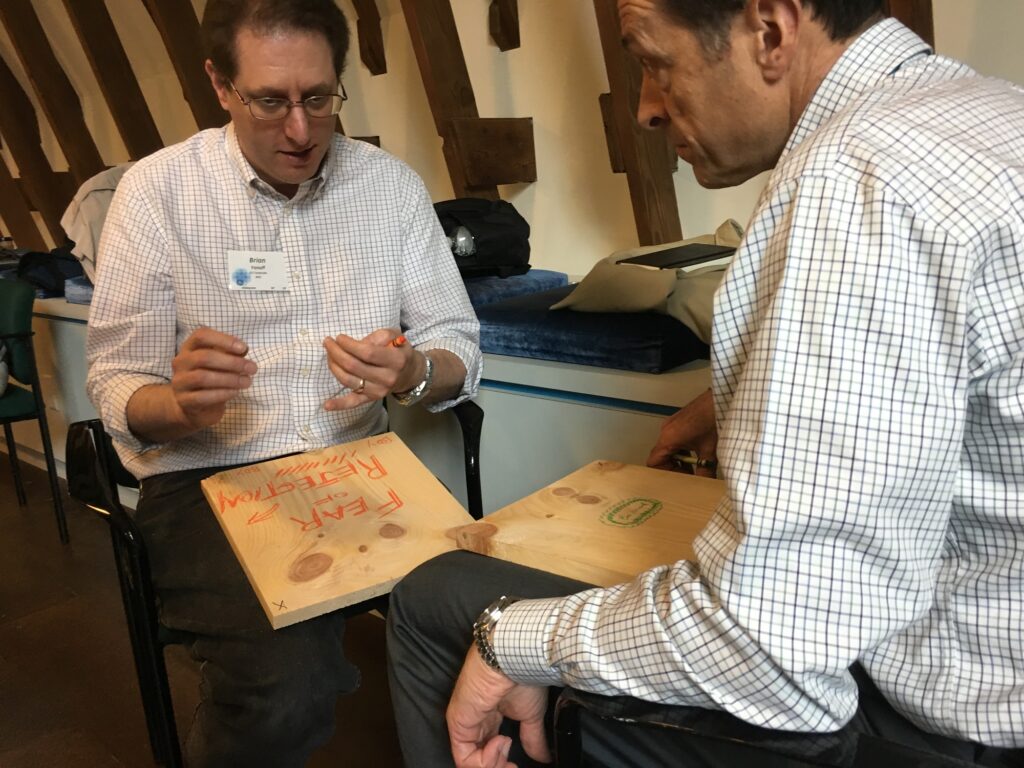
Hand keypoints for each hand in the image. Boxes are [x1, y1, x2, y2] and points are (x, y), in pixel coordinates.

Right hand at [169, 327, 256, 430]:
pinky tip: (235, 392)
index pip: (201, 336)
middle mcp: (181, 362)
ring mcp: (179, 382)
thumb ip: (230, 353)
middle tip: (252, 368)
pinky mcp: (184, 400)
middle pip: (204, 357)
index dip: (223, 340)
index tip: (244, 349)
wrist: (194, 405)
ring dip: (229, 379)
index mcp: (189, 347)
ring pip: (203, 377)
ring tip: (247, 381)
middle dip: (232, 362)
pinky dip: (222, 393)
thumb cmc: (211, 376)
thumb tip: (243, 349)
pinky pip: (202, 396)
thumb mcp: (221, 362)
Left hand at [322, 329, 418, 410]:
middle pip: (354, 366)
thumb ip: (378, 336)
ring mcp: (378, 391)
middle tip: (328, 342)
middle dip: (336, 352)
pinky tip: (327, 405)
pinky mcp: (371, 399)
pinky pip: (353, 402)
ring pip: (349, 380)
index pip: (367, 352)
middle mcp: (388, 378)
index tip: (339, 337)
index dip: (349, 345)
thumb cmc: (399, 351)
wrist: (410, 373)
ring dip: (333, 366)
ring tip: (328, 354)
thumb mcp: (395, 336)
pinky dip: (339, 404)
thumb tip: (356, 343)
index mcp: (396, 360)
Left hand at [447, 649, 551, 767]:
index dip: (502, 760)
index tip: (517, 763)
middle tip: (512, 764)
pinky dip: (484, 762)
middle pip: (480, 758)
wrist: (513, 660)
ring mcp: (465, 723)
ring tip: (507, 745)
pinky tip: (501, 742)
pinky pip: (464, 758)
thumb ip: (533, 738)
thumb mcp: (531, 715)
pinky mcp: (458, 724)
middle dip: (498, 767)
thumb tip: (544, 757)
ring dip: (492, 765)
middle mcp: (475, 722)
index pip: (490, 748)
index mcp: (490, 717)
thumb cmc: (523, 678)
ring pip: (470, 762)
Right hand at [646, 388, 717, 476]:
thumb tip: (704, 483)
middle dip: (675, 469)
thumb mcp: (711, 450)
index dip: (665, 475)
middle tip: (690, 477)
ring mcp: (673, 424)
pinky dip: (685, 450)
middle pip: (662, 456)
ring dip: (681, 460)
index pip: (654, 462)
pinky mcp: (682, 420)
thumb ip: (706, 470)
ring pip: (670, 449)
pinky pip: (677, 440)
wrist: (725, 397)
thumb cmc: (715, 418)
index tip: (680, 480)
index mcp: (668, 438)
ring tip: (698, 467)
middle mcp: (667, 430)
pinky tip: (701, 454)